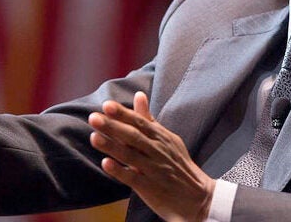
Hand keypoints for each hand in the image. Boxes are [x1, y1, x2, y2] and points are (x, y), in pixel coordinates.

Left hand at [89, 92, 214, 221]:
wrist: (197, 196)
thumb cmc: (177, 164)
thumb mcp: (167, 138)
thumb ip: (149, 118)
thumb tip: (138, 95)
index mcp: (161, 137)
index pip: (140, 122)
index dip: (123, 114)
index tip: (106, 105)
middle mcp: (158, 151)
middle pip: (133, 136)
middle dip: (113, 126)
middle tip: (93, 117)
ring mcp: (154, 169)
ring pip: (131, 155)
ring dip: (112, 146)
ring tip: (94, 137)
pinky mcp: (150, 188)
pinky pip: (133, 178)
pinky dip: (120, 170)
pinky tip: (105, 164)